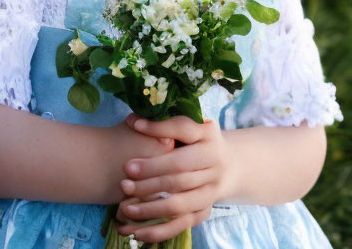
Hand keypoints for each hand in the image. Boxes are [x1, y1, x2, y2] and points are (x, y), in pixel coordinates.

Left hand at [115, 114, 232, 242]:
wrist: (226, 165)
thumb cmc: (194, 140)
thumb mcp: (187, 125)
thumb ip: (163, 122)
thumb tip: (132, 120)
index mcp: (208, 133)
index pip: (182, 128)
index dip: (158, 127)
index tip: (134, 125)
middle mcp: (214, 160)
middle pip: (180, 168)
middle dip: (150, 171)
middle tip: (125, 173)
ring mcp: (212, 188)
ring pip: (180, 201)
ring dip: (151, 205)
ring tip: (125, 206)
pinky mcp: (206, 210)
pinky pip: (181, 224)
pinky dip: (159, 231)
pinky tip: (137, 232)